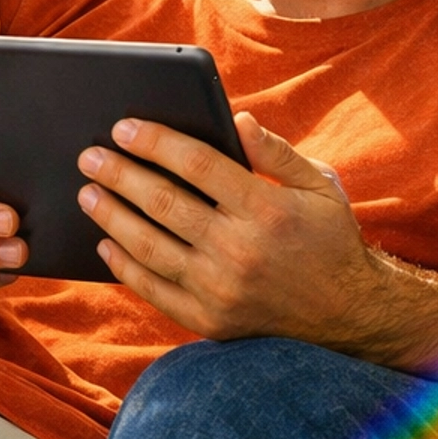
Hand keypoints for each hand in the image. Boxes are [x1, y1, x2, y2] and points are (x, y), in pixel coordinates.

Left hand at [76, 112, 401, 345]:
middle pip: (164, 203)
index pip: (198, 164)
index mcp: (267, 208)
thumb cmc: (331, 240)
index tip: (124, 127)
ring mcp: (221, 289)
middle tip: (89, 156)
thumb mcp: (321, 185)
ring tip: (88, 192)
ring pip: (149, 247)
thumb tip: (237, 119)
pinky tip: (107, 243)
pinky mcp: (210, 320)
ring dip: (111, 216)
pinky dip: (125, 266)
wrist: (350, 315)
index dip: (156, 142)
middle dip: (119, 174)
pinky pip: (154, 290)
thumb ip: (277, 152)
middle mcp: (240, 250)